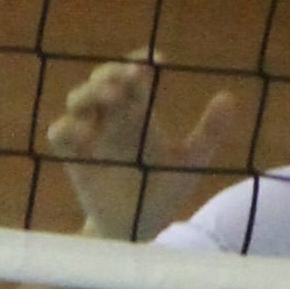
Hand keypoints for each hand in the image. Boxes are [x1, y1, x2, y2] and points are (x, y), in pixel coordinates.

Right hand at [42, 55, 241, 235]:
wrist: (139, 230)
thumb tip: (229, 96)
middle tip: (132, 74)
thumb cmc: (163, 191)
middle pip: (102, 80)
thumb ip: (210, 131)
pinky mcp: (75, 160)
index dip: (140, 61)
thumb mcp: (192, 161)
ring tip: (113, 95)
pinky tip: (85, 130)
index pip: (134, 75)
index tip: (157, 58)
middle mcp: (112, 119)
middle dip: (113, 71)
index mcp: (139, 113)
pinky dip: (67, 127)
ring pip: (77, 100)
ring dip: (90, 92)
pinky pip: (60, 135)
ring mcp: (90, 138)